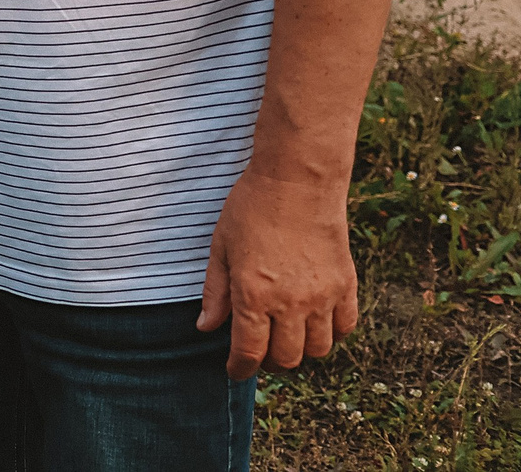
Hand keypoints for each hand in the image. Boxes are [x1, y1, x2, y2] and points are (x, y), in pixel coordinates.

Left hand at [197, 166, 358, 376]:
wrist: (297, 182)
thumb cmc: (250, 209)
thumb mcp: (220, 248)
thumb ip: (215, 293)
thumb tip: (206, 328)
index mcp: (254, 295)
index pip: (250, 352)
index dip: (239, 368)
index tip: (235, 370)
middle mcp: (291, 304)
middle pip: (287, 358)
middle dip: (269, 362)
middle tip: (259, 351)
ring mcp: (322, 297)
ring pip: (319, 350)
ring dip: (301, 351)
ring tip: (286, 337)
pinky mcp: (346, 286)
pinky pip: (345, 328)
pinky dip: (332, 334)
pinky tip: (315, 322)